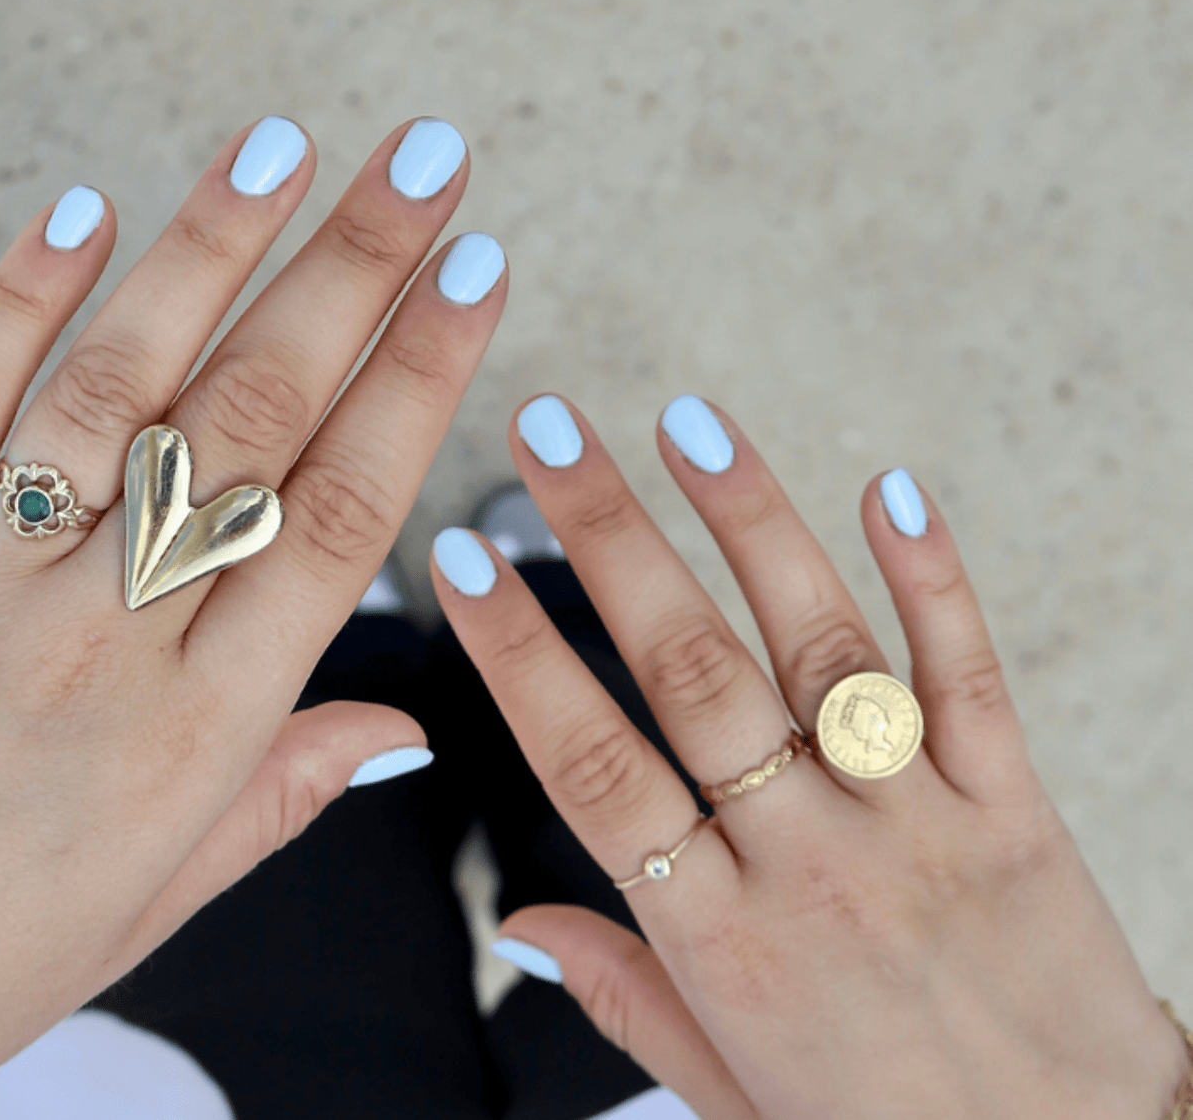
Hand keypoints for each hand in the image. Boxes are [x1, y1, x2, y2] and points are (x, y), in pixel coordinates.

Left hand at [0, 117, 505, 1118]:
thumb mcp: (159, 902)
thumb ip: (283, 792)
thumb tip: (404, 730)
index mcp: (193, 735)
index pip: (337, 520)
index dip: (416, 384)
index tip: (475, 283)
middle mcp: (99, 643)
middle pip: (249, 423)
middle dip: (351, 274)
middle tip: (425, 166)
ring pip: (114, 388)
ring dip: (205, 252)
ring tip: (286, 151)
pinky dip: (19, 299)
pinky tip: (87, 212)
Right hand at [433, 395, 1189, 1118]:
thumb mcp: (726, 1094)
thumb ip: (623, 996)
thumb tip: (518, 929)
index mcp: (721, 938)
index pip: (590, 768)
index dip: (518, 654)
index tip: (463, 564)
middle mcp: (810, 863)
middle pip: (688, 673)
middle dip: (608, 538)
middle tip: (549, 435)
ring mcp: (917, 823)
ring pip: (819, 648)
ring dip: (747, 522)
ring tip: (685, 423)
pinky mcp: (1014, 807)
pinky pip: (969, 676)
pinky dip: (933, 577)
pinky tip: (890, 488)